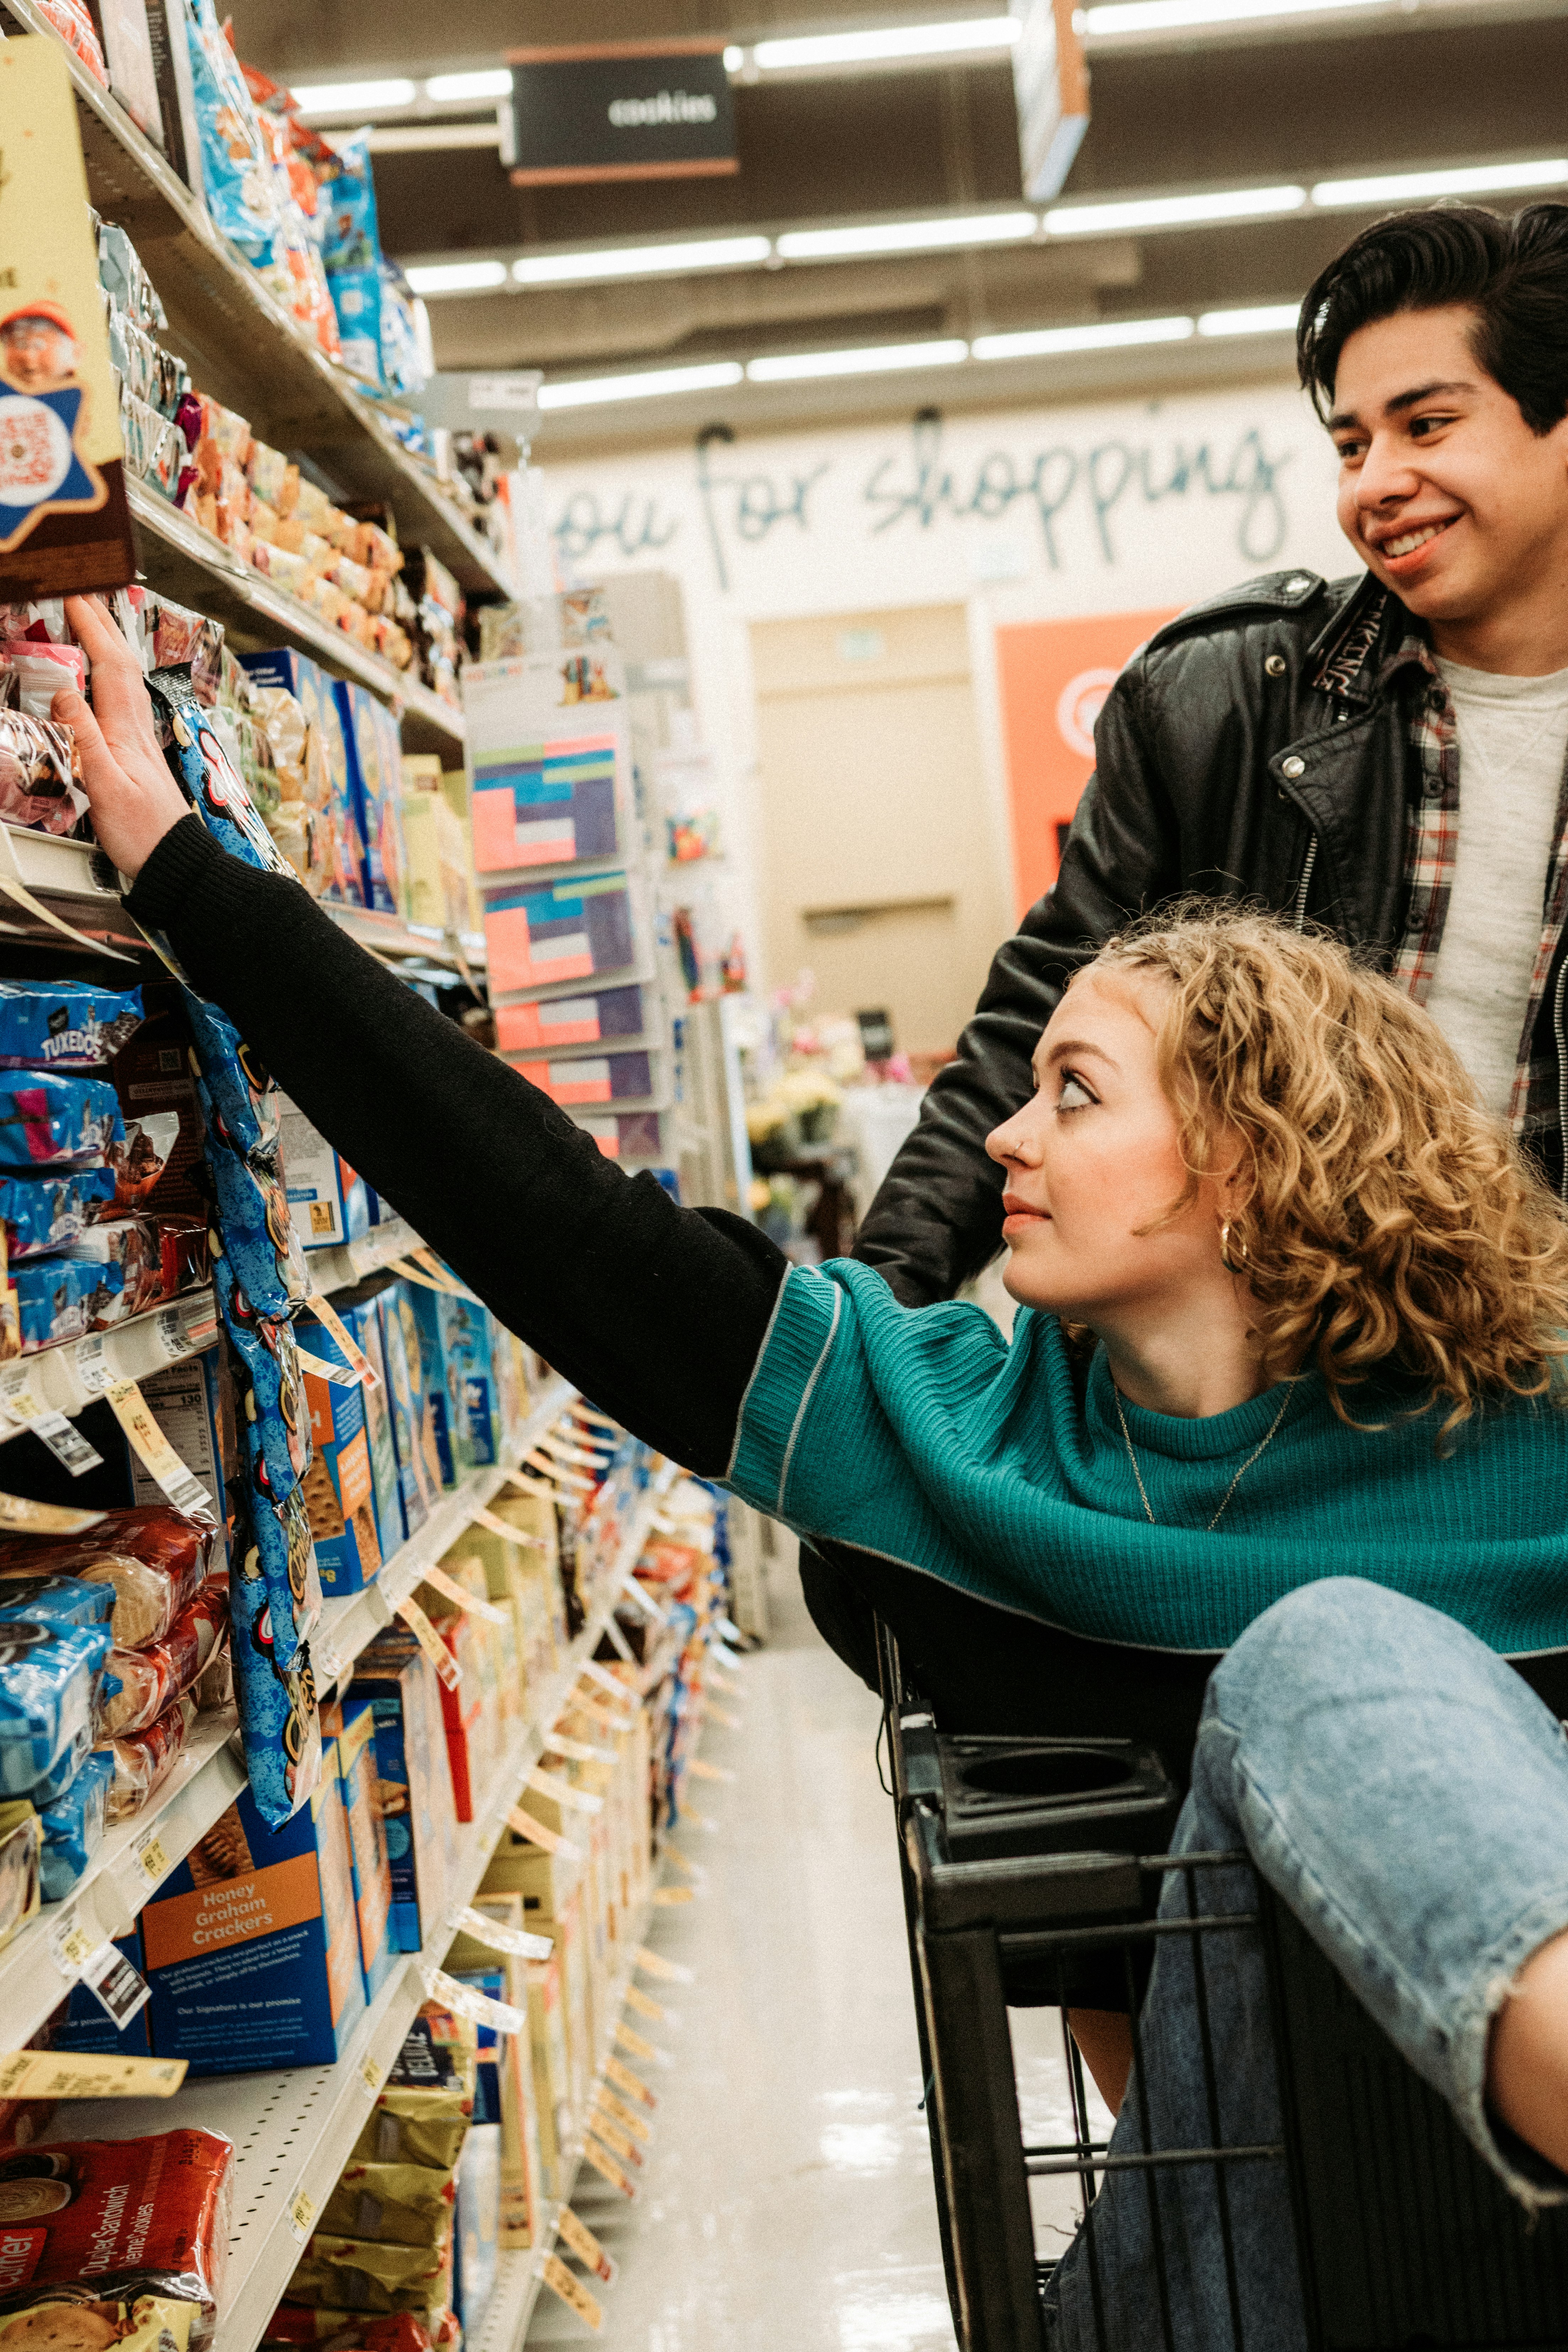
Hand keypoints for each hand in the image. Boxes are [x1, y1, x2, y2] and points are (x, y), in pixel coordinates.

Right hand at [52, 593, 190, 878]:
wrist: (176, 865)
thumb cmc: (143, 834)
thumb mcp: (106, 787)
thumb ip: (85, 739)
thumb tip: (64, 691)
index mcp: (126, 731)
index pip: (110, 665)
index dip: (92, 627)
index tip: (74, 595)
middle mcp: (136, 729)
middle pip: (120, 664)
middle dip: (101, 624)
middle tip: (81, 592)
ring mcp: (139, 741)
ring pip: (123, 681)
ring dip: (107, 647)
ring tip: (90, 623)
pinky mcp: (137, 756)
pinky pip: (121, 702)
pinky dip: (109, 679)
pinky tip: (102, 682)